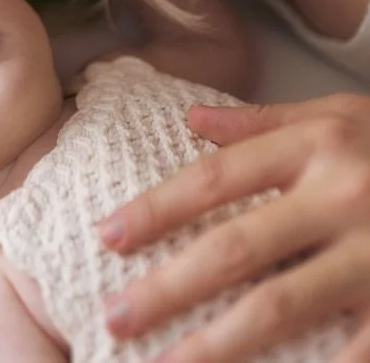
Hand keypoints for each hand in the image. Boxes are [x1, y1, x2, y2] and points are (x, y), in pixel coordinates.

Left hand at [98, 93, 369, 361]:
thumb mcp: (337, 114)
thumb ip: (264, 123)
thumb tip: (191, 121)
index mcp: (316, 145)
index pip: (215, 179)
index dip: (157, 209)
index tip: (108, 237)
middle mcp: (342, 196)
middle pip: (237, 248)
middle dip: (169, 287)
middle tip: (115, 317)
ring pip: (285, 306)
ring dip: (220, 344)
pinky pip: (355, 347)